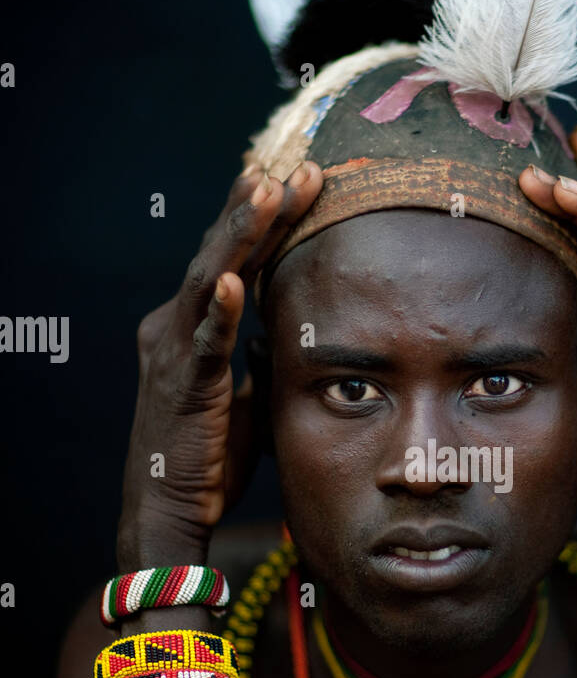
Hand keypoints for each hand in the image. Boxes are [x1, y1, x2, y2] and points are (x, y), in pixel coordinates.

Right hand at [117, 162, 322, 566]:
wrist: (170, 510)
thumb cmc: (208, 459)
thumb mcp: (246, 399)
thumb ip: (259, 360)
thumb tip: (285, 334)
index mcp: (191, 327)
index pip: (235, 260)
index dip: (267, 220)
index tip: (304, 182)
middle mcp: (175, 326)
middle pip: (222, 253)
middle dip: (260, 208)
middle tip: (299, 166)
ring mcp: (175, 353)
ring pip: (210, 279)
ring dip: (240, 234)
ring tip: (266, 191)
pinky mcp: (183, 386)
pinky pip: (204, 342)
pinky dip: (218, 309)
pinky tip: (233, 279)